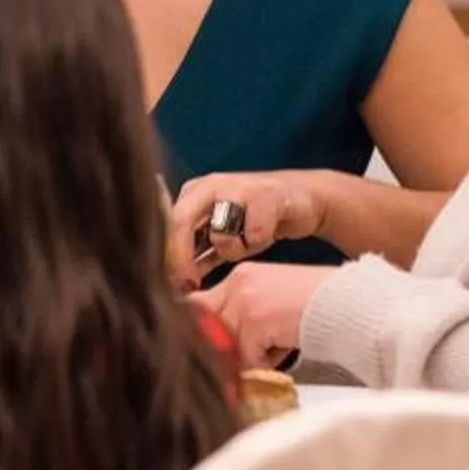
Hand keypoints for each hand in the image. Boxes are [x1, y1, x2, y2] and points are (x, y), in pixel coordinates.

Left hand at [169, 172, 323, 282]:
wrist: (302, 199)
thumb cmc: (257, 219)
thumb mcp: (221, 236)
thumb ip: (198, 254)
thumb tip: (173, 283)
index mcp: (194, 193)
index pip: (167, 224)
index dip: (166, 256)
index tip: (171, 284)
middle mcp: (210, 186)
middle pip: (181, 221)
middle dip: (183, 257)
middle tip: (191, 282)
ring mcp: (237, 187)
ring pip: (220, 233)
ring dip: (234, 250)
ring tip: (248, 242)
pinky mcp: (266, 195)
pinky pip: (254, 234)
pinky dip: (258, 242)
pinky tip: (266, 234)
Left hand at [191, 263, 333, 371]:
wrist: (351, 303)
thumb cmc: (322, 304)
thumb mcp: (275, 300)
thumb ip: (247, 315)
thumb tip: (226, 347)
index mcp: (242, 276)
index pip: (199, 303)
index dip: (204, 330)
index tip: (215, 349)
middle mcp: (239, 283)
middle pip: (202, 321)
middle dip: (216, 345)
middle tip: (234, 362)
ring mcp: (245, 300)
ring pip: (225, 342)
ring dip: (245, 357)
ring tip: (273, 354)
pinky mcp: (257, 319)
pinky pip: (246, 355)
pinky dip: (263, 364)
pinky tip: (283, 354)